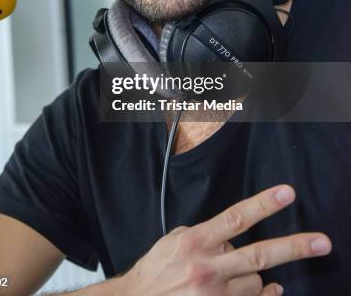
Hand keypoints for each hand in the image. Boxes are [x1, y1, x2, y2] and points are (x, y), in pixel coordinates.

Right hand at [121, 184, 331, 294]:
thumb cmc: (157, 269)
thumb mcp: (176, 240)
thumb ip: (205, 234)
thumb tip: (232, 236)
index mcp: (196, 241)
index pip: (236, 218)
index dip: (264, 204)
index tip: (288, 194)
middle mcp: (208, 267)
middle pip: (259, 254)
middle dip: (294, 247)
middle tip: (322, 243)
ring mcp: (215, 294)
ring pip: (256, 279)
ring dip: (254, 273)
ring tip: (235, 272)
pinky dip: (265, 294)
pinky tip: (272, 289)